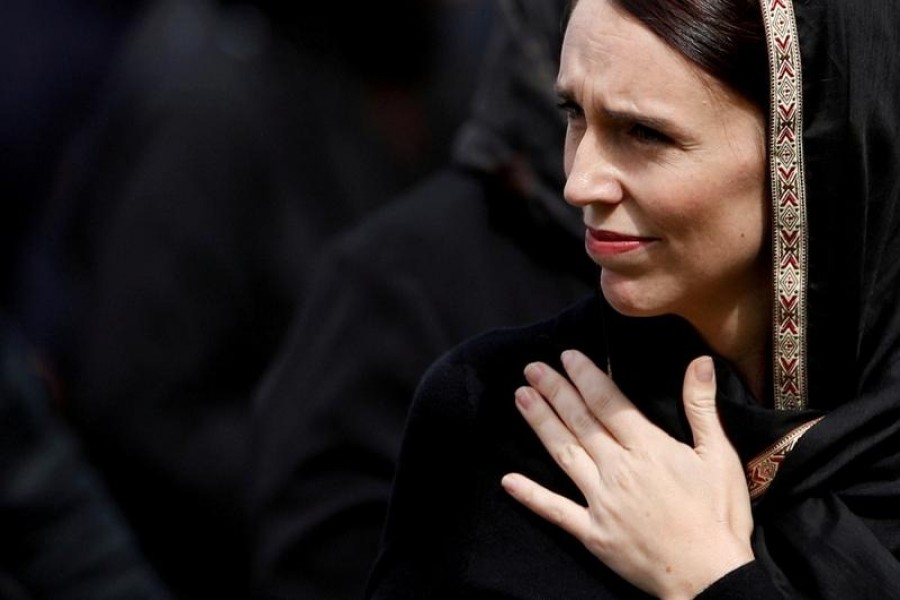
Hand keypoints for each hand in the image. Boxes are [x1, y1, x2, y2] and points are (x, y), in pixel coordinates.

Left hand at [501, 351, 753, 599]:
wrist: (711, 579)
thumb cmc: (718, 517)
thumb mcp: (719, 457)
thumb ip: (701, 408)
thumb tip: (700, 362)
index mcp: (648, 449)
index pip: (608, 402)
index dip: (585, 376)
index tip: (566, 356)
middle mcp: (618, 470)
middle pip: (580, 422)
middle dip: (555, 391)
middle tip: (532, 368)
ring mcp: (601, 502)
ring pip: (564, 454)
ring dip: (541, 423)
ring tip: (521, 398)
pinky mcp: (592, 533)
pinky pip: (555, 510)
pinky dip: (531, 495)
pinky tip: (507, 479)